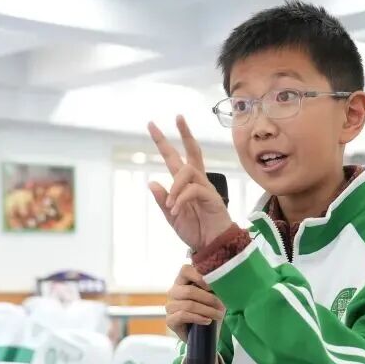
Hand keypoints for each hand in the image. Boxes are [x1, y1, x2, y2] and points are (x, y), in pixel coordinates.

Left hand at [148, 115, 233, 250]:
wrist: (211, 246)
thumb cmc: (194, 230)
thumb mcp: (171, 217)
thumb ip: (162, 201)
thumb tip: (152, 183)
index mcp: (185, 184)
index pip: (176, 158)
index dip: (165, 142)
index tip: (153, 125)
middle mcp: (197, 181)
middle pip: (193, 151)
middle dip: (185, 133)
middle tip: (178, 117)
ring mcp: (206, 187)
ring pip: (188, 172)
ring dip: (175, 187)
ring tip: (170, 206)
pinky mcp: (212, 197)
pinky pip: (193, 190)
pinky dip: (180, 199)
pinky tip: (176, 210)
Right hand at [165, 264, 224, 341]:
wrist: (206, 332)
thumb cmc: (210, 310)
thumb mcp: (214, 295)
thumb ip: (213, 286)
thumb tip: (221, 281)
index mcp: (183, 281)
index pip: (185, 270)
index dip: (199, 276)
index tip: (212, 286)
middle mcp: (174, 291)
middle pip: (188, 291)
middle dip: (208, 299)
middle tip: (221, 305)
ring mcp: (170, 306)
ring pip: (188, 305)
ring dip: (207, 310)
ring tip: (218, 315)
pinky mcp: (170, 320)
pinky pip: (183, 316)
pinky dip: (198, 318)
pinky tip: (207, 321)